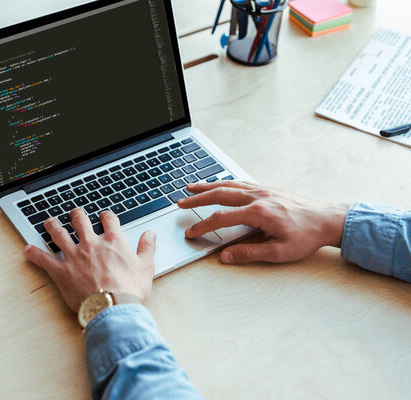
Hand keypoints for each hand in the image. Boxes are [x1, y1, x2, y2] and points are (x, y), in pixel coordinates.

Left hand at [24, 208, 155, 312]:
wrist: (113, 308)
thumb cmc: (129, 290)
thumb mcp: (146, 267)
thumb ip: (147, 247)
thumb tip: (150, 234)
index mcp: (112, 241)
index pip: (108, 220)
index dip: (106, 216)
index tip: (105, 216)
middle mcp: (91, 244)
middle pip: (80, 221)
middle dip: (76, 215)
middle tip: (74, 213)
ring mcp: (74, 256)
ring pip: (59, 234)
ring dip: (53, 226)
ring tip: (49, 222)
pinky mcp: (61, 271)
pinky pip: (43, 259)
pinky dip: (34, 254)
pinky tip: (28, 250)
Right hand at [178, 181, 347, 264]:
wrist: (326, 220)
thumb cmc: (305, 237)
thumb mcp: (278, 252)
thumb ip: (249, 253)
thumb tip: (226, 256)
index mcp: (258, 213)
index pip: (221, 218)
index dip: (203, 226)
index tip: (191, 232)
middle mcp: (257, 197)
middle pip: (219, 194)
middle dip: (197, 198)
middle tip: (181, 202)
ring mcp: (262, 190)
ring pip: (228, 185)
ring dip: (207, 186)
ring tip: (191, 187)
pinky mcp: (266, 189)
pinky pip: (239, 183)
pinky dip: (223, 183)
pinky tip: (217, 185)